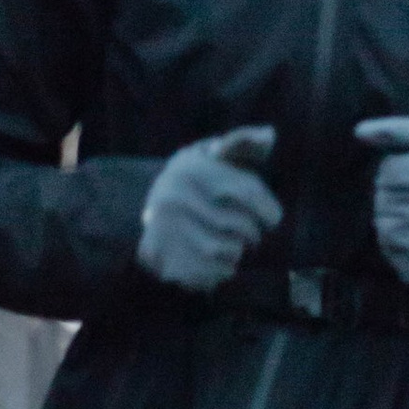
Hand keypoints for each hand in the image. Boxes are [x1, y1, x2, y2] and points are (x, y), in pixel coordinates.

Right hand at [137, 128, 281, 294]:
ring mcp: (168, 231)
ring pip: (229, 252)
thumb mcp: (210, 153)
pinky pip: (213, 273)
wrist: (135, 206)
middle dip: (252, 232)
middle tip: (250, 233)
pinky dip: (223, 270)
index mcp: (192, 169)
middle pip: (240, 225)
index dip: (268, 208)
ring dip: (237, 251)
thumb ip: (241, 143)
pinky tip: (217, 260)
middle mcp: (176, 198)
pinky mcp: (165, 259)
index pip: (247, 191)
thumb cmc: (191, 177)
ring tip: (231, 244)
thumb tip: (269, 135)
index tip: (273, 218)